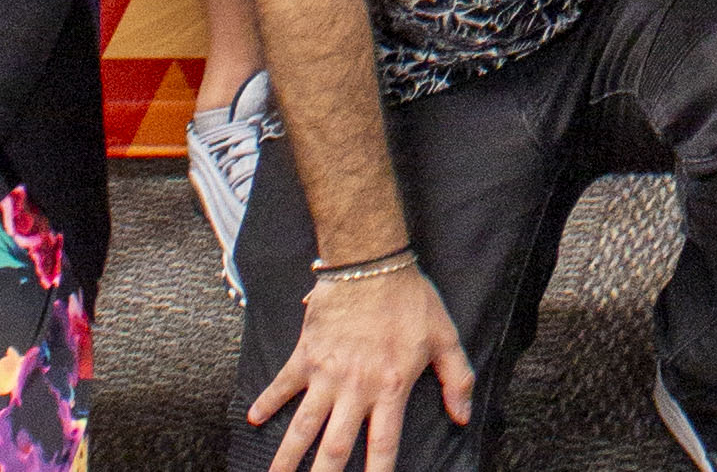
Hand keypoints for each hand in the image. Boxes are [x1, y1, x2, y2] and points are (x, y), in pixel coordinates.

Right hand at [245, 264, 474, 471]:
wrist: (372, 263)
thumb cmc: (411, 299)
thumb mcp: (444, 337)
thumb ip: (457, 378)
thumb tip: (463, 417)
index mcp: (390, 388)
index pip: (384, 445)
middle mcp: (355, 389)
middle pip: (335, 448)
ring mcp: (327, 375)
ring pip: (303, 427)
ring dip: (287, 457)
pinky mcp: (306, 355)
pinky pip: (282, 384)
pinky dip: (266, 401)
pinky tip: (253, 419)